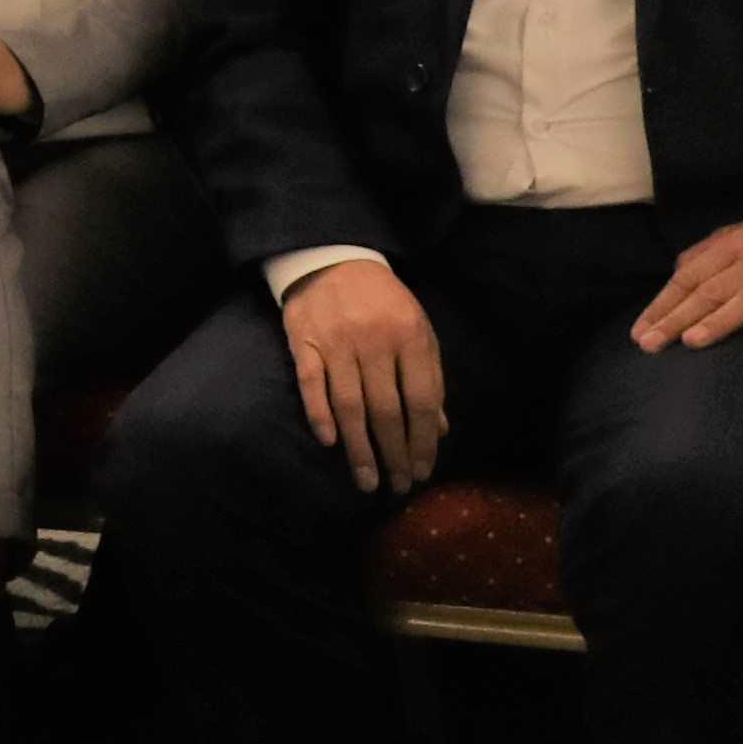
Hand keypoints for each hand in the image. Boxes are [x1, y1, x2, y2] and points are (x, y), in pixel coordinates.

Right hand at [281, 257, 448, 491]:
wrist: (332, 257)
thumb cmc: (383, 302)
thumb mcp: (417, 330)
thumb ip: (429, 377)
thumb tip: (439, 430)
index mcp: (409, 336)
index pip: (420, 400)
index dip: (423, 441)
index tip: (423, 472)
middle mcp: (373, 341)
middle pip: (385, 409)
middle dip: (394, 454)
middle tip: (397, 486)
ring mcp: (336, 341)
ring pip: (349, 404)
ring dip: (359, 448)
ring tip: (367, 481)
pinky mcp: (303, 340)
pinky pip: (310, 383)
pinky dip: (318, 413)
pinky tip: (329, 442)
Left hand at [632, 214, 742, 357]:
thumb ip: (710, 253)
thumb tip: (677, 274)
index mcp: (734, 244)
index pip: (690, 276)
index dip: (663, 303)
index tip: (638, 331)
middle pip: (711, 290)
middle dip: (676, 317)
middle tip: (649, 344)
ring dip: (720, 321)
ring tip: (692, 341)